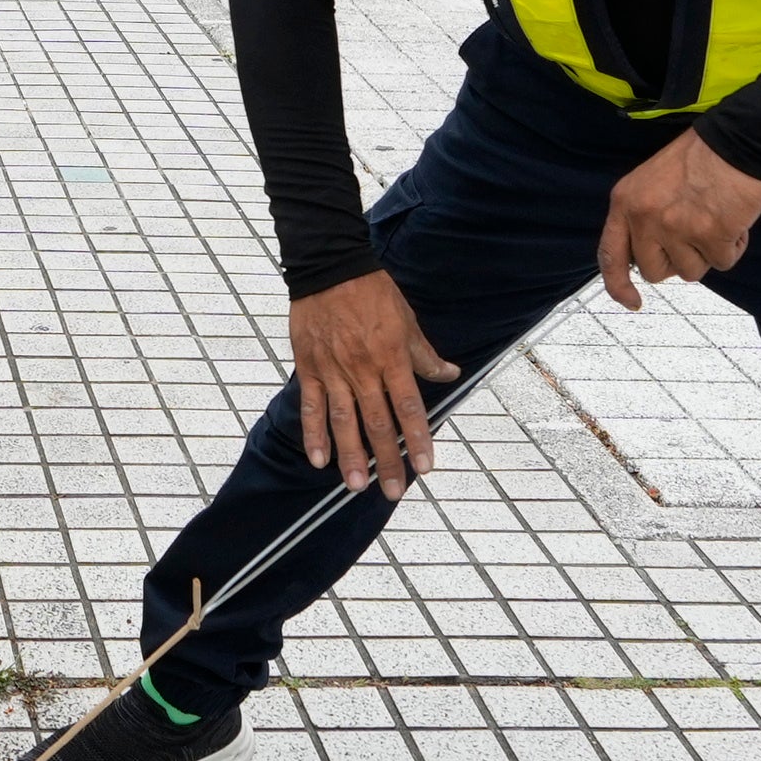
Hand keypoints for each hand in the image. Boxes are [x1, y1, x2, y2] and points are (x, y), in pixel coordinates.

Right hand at [289, 272, 457, 496]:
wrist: (329, 268)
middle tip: (391, 491)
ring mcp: (333, 371)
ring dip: (350, 456)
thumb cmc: (372, 291)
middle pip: (376, 423)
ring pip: (343, 421)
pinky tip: (319, 459)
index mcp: (390, 357)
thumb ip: (425, 354)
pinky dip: (314, 433)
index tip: (424, 466)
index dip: (416, 438)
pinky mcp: (309, 367)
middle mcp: (362, 369)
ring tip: (356, 485)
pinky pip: (311, 406)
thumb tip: (451, 374)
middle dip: (386, 460)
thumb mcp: (407, 320)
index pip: (408, 407)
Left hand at [597, 129, 760, 307]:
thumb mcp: (649, 182)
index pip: (610, 255)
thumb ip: (641, 217)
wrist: (734, 141)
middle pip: (655, 272)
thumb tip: (648, 256)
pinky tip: (734, 222)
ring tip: (716, 220)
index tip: (631, 301)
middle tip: (694, 236)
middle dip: (676, 262)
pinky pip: (723, 262)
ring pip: (691, 271)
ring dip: (707, 253)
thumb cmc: (697, 158)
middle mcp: (645, 219)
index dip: (618, 285)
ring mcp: (677, 229)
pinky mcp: (711, 236)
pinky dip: (733, 247)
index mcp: (625, 203)